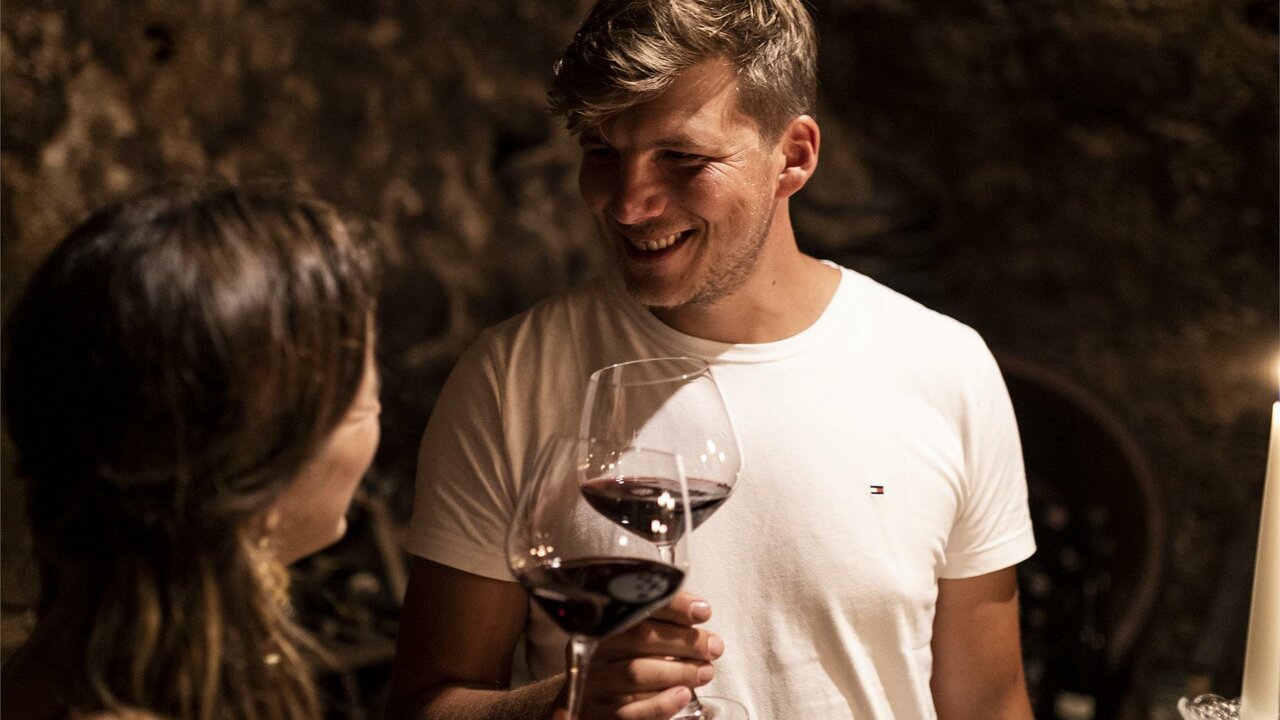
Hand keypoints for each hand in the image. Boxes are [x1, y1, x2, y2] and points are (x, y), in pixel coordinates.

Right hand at [569, 591, 723, 719]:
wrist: (589, 703)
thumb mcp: (635, 640)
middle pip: (638, 638)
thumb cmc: (621, 664)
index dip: (673, 606)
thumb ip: (661, 623)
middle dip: (683, 641)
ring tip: (706, 671)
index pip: (637, 605)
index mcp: (603, 623)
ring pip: (635, 673)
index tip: (703, 612)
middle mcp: (594, 650)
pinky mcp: (597, 715)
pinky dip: (660, 704)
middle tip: (714, 647)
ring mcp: (594, 683)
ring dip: (678, 671)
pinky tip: (683, 696)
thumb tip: (699, 611)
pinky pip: (628, 712)